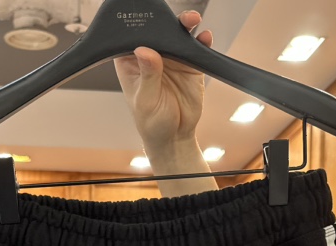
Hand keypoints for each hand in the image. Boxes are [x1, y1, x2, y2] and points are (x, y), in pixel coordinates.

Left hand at [114, 10, 213, 153]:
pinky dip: (201, 41)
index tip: (147, 17)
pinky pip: (196, 48)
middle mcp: (151, 56)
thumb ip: (148, 76)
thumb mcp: (146, 101)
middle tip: (173, 19)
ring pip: (177, 35)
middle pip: (157, 30)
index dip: (138, 24)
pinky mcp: (190, 65)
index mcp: (132, 62)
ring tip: (192, 21)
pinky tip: (204, 38)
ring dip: (185, 25)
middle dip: (165, 20)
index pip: (131, 36)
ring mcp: (171, 59)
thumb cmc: (152, 123)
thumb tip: (145, 51)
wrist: (175, 137)